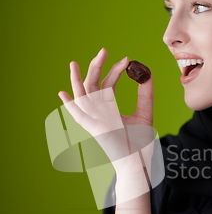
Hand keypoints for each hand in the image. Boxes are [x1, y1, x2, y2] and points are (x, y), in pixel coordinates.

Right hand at [58, 49, 154, 173]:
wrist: (137, 162)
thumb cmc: (139, 143)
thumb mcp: (145, 113)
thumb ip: (145, 94)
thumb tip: (147, 73)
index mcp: (109, 108)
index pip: (108, 84)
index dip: (115, 70)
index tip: (127, 59)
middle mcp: (99, 112)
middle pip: (93, 85)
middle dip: (96, 67)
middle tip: (104, 50)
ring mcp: (95, 120)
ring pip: (82, 96)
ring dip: (76, 80)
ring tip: (74, 63)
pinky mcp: (94, 129)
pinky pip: (78, 116)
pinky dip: (70, 106)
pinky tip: (62, 94)